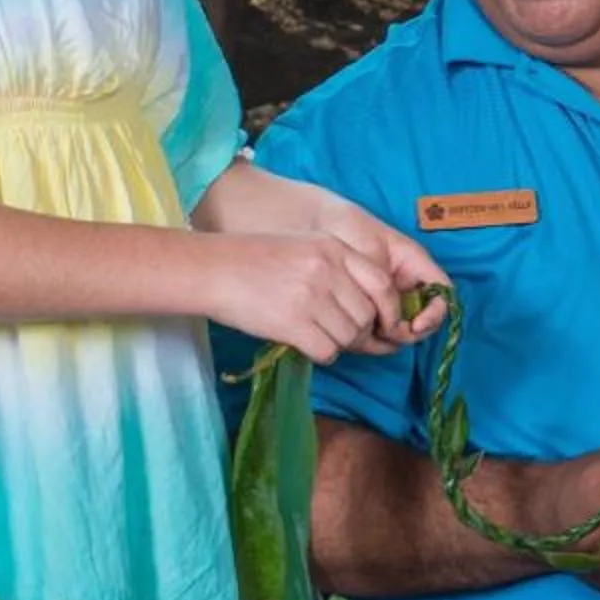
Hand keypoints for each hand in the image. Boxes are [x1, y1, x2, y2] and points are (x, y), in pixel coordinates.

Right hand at [196, 232, 397, 363]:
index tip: (384, 322)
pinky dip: (321, 354)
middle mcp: (327, 271)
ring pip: (349, 335)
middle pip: (366, 314)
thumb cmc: (252, 258)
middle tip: (341, 334)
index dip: (389, 308)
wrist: (210, 269)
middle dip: (360, 331)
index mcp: (333, 248)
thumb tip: (366, 303)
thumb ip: (336, 266)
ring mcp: (311, 297)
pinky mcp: (293, 324)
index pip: (382, 283)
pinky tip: (305, 344)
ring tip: (317, 336)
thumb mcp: (302, 245)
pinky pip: (327, 350)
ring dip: (339, 343)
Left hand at [306, 194, 449, 350]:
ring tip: (368, 340)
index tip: (415, 325)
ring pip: (402, 328)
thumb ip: (382, 286)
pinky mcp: (370, 310)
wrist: (316, 224)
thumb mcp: (369, 253)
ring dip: (390, 339)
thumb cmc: (346, 228)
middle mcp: (407, 283)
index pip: (443, 292)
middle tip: (387, 337)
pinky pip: (380, 330)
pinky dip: (373, 339)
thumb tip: (393, 323)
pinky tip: (358, 339)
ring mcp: (389, 298)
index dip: (435, 313)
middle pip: (424, 318)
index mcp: (415, 263)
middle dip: (409, 333)